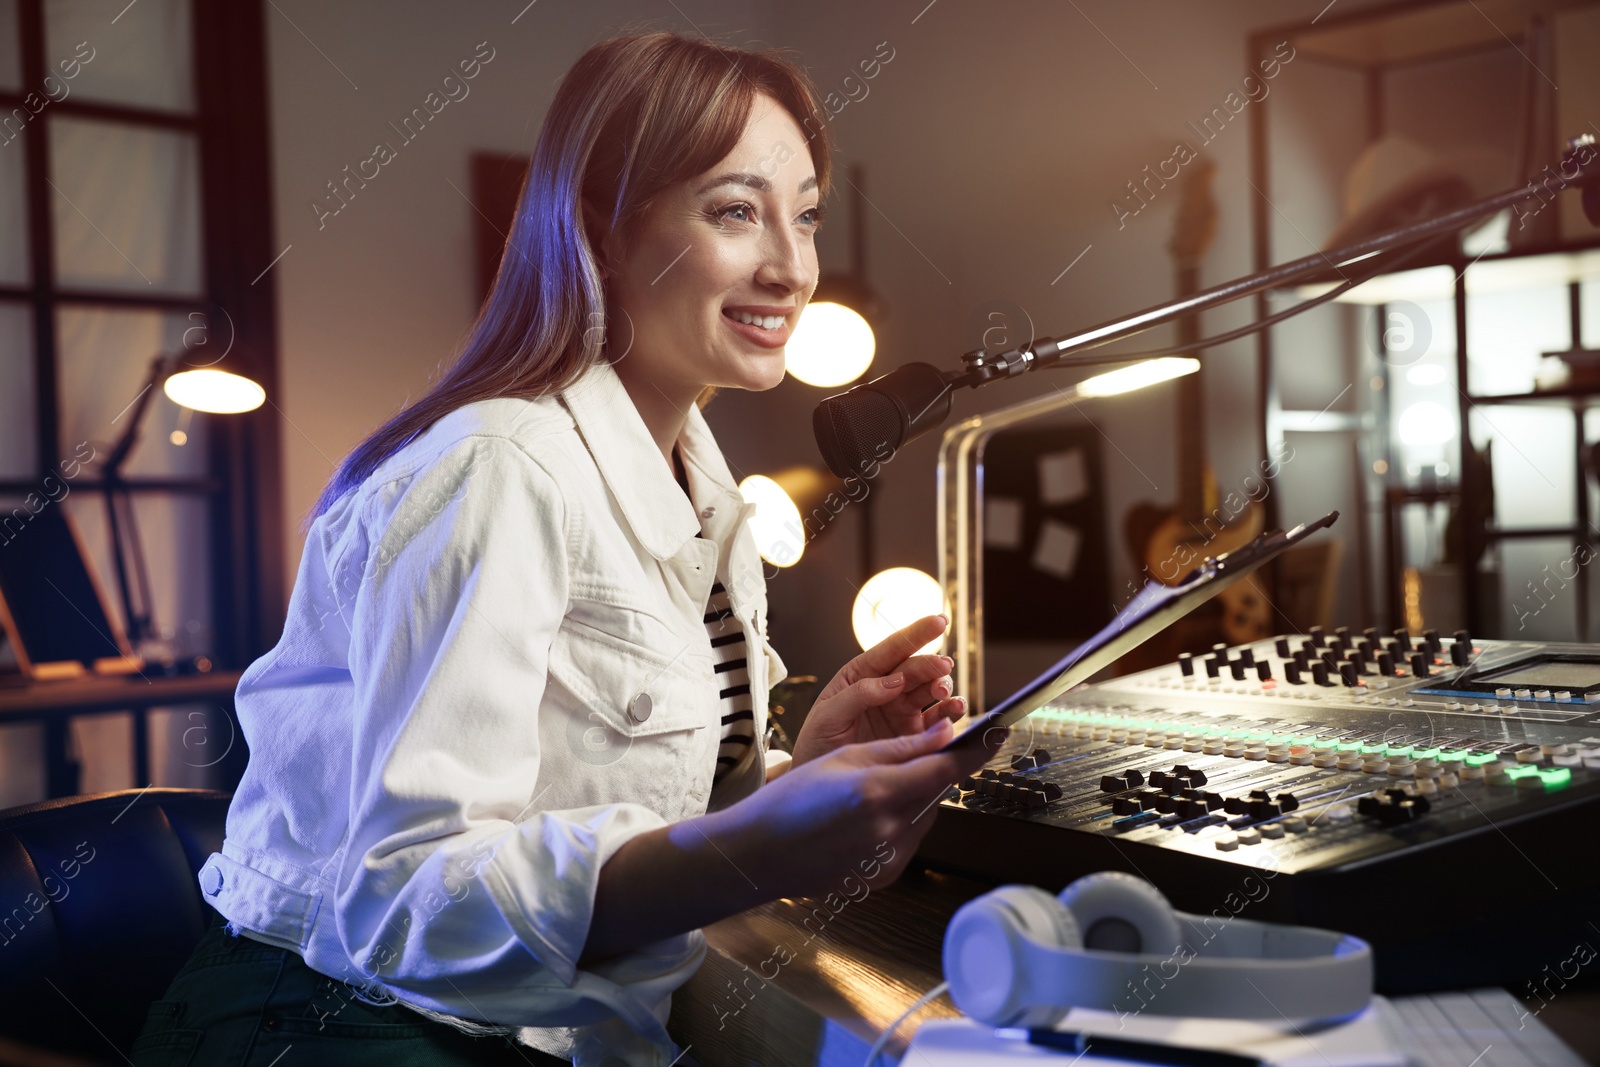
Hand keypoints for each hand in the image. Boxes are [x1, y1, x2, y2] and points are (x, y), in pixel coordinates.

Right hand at [719, 717, 1002, 900]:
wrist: (759, 854)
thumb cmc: (792, 800)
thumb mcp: (844, 758)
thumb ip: (900, 748)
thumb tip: (944, 733)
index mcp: (879, 793)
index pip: (947, 768)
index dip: (978, 749)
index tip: (1000, 731)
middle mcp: (890, 831)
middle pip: (937, 792)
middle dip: (931, 772)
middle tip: (905, 759)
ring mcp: (889, 859)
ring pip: (924, 816)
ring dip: (914, 798)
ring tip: (871, 792)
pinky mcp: (884, 877)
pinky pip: (908, 840)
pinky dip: (899, 823)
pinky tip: (864, 819)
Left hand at [792, 615, 965, 766]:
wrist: (823, 789)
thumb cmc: (818, 744)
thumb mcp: (827, 716)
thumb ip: (857, 695)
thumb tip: (894, 680)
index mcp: (860, 676)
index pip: (890, 649)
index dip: (915, 633)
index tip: (938, 622)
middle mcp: (886, 690)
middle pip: (915, 668)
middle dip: (931, 664)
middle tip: (941, 666)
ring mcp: (902, 711)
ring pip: (930, 690)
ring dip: (942, 686)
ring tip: (943, 692)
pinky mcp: (915, 735)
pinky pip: (938, 720)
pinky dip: (951, 713)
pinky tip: (955, 709)